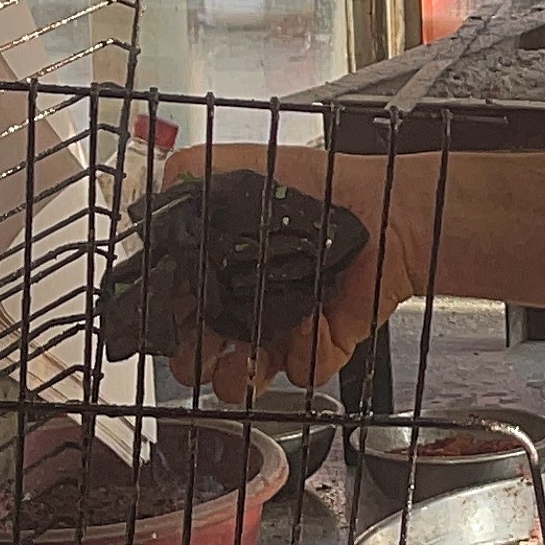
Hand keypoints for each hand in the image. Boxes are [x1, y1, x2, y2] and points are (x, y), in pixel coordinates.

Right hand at [143, 142, 431, 402]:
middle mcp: (247, 304)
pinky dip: (306, 350)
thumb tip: (157, 195)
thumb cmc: (323, 185)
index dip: (167, 316)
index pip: (177, 306)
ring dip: (236, 376)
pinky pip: (304, 370)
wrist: (388, 208)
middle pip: (198, 354)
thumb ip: (193, 174)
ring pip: (242, 377)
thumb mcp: (245, 166)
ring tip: (246, 356)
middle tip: (201, 347)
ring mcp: (282, 329)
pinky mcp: (323, 346)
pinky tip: (312, 319)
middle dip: (193, 359)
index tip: (167, 313)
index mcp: (221, 269)